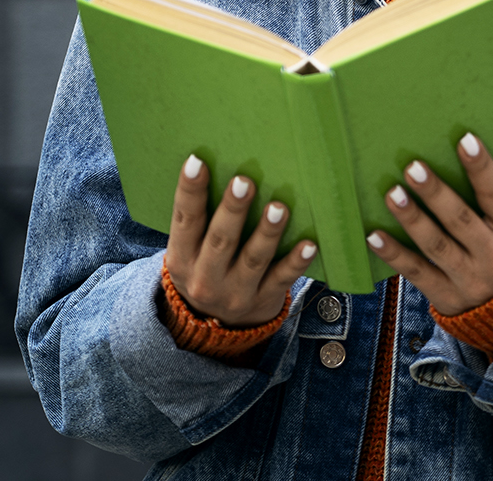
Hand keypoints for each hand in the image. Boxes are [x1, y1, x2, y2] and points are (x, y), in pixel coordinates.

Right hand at [162, 154, 316, 326]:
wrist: (215, 330)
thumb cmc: (207, 268)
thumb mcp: (190, 251)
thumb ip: (202, 221)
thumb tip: (223, 162)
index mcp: (183, 257)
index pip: (185, 220)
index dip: (189, 191)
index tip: (197, 162)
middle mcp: (206, 277)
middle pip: (220, 241)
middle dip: (233, 211)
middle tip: (244, 182)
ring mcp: (236, 292)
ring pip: (253, 260)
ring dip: (267, 233)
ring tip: (278, 208)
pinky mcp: (264, 300)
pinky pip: (282, 279)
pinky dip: (296, 262)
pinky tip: (310, 244)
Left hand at [366, 132, 492, 315]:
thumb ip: (490, 202)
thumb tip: (452, 155)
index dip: (482, 168)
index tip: (465, 139)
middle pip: (461, 220)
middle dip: (436, 193)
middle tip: (413, 167)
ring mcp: (470, 280)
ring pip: (436, 246)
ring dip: (412, 218)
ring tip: (392, 194)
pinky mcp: (447, 297)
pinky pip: (417, 273)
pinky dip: (394, 254)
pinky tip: (374, 236)